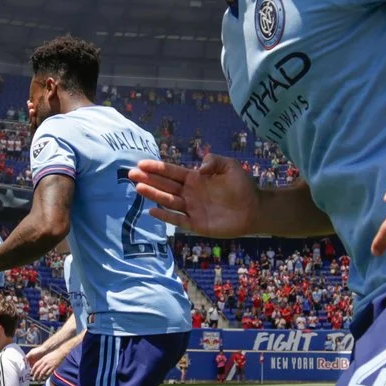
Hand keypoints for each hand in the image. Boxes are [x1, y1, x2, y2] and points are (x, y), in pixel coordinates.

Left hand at [27, 351, 56, 383]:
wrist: (60, 353)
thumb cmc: (53, 354)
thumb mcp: (46, 357)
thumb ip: (42, 361)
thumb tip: (39, 366)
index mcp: (42, 359)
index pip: (36, 365)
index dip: (33, 370)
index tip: (31, 374)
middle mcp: (45, 362)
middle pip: (38, 370)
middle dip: (35, 375)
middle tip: (34, 379)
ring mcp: (49, 365)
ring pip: (42, 373)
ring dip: (40, 378)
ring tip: (39, 381)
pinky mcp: (53, 367)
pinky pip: (48, 373)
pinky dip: (46, 377)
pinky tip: (45, 379)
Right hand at [132, 153, 259, 238]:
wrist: (254, 209)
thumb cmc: (242, 186)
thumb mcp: (230, 166)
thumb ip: (214, 161)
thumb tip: (199, 167)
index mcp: (195, 179)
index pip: (171, 172)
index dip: (157, 168)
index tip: (141, 163)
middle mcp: (189, 193)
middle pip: (165, 186)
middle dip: (148, 179)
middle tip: (131, 174)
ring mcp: (191, 209)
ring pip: (168, 201)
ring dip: (153, 195)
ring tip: (139, 188)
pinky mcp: (196, 224)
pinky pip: (177, 220)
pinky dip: (165, 217)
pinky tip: (152, 211)